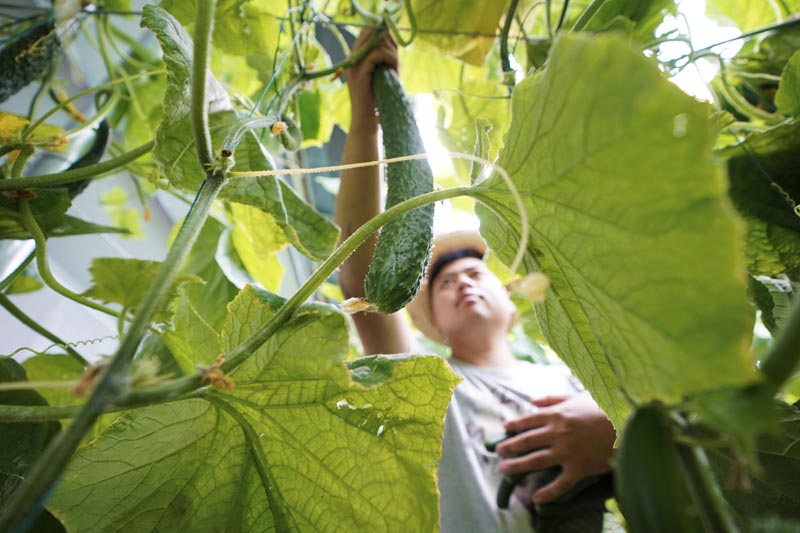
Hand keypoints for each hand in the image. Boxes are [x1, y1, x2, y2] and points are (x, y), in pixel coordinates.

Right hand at [345, 29, 397, 131]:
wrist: (366, 122)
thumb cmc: (376, 101)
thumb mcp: (382, 75)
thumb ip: (384, 59)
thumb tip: (394, 43)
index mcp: (355, 58)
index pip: (367, 32)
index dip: (384, 34)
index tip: (396, 47)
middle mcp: (352, 59)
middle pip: (370, 32)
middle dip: (388, 41)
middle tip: (396, 59)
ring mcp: (354, 65)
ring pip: (375, 42)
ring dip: (392, 53)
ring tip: (396, 69)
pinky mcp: (360, 73)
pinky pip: (376, 54)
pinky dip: (390, 60)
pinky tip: (395, 71)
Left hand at [495, 393, 615, 503]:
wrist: (628, 424)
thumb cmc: (603, 408)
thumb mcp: (577, 396)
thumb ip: (553, 399)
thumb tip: (533, 401)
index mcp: (557, 414)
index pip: (529, 420)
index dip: (515, 425)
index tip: (505, 429)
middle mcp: (557, 433)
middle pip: (527, 441)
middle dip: (510, 447)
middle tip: (498, 452)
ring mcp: (567, 452)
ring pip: (536, 461)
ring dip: (518, 466)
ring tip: (505, 469)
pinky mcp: (579, 468)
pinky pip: (560, 483)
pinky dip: (547, 492)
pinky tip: (535, 498)